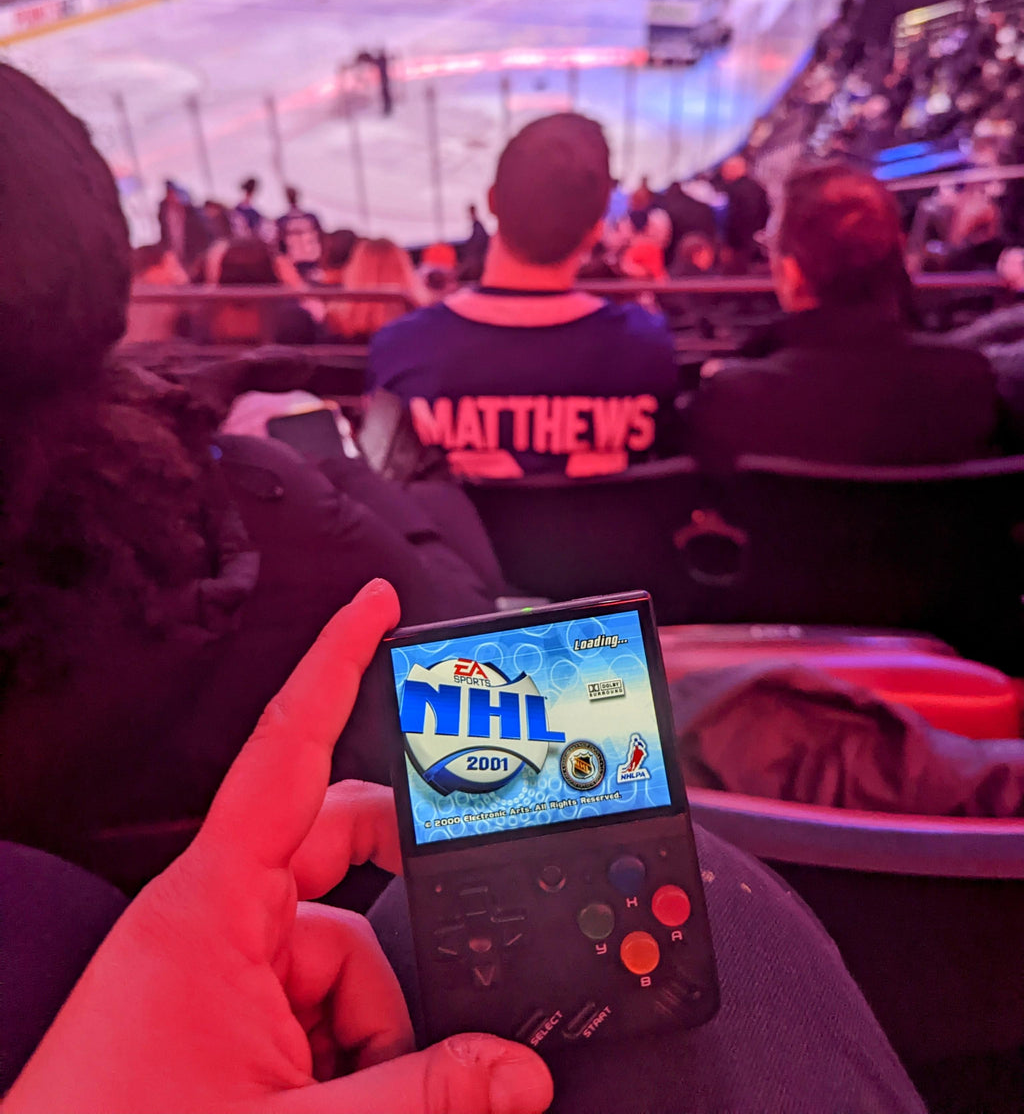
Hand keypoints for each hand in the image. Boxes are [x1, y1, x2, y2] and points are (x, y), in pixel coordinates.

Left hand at [5, 579, 553, 1113]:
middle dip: (404, 888)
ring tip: (362, 1098)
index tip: (376, 605)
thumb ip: (423, 1094)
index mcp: (212, 902)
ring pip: (340, 944)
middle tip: (462, 913)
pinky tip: (341, 1103)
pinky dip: (346, 1049)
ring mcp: (217, 967)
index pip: (288, 746)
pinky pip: (314, 998)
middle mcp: (216, 917)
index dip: (337, 663)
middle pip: (338, 847)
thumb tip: (520, 1073)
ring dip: (375, 1021)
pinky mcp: (221, 1015)